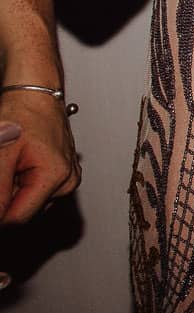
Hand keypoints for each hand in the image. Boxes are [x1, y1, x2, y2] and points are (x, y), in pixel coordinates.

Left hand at [0, 91, 80, 225]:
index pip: (17, 218)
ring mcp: (66, 178)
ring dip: (10, 190)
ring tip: (8, 163)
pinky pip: (33, 191)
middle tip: (2, 166)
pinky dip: (17, 182)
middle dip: (3, 197)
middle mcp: (67, 181)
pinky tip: (15, 165)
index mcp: (56, 177)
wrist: (34, 94)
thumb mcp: (0, 154)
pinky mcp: (61, 175)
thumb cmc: (21, 113)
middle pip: (23, 211)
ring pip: (26, 202)